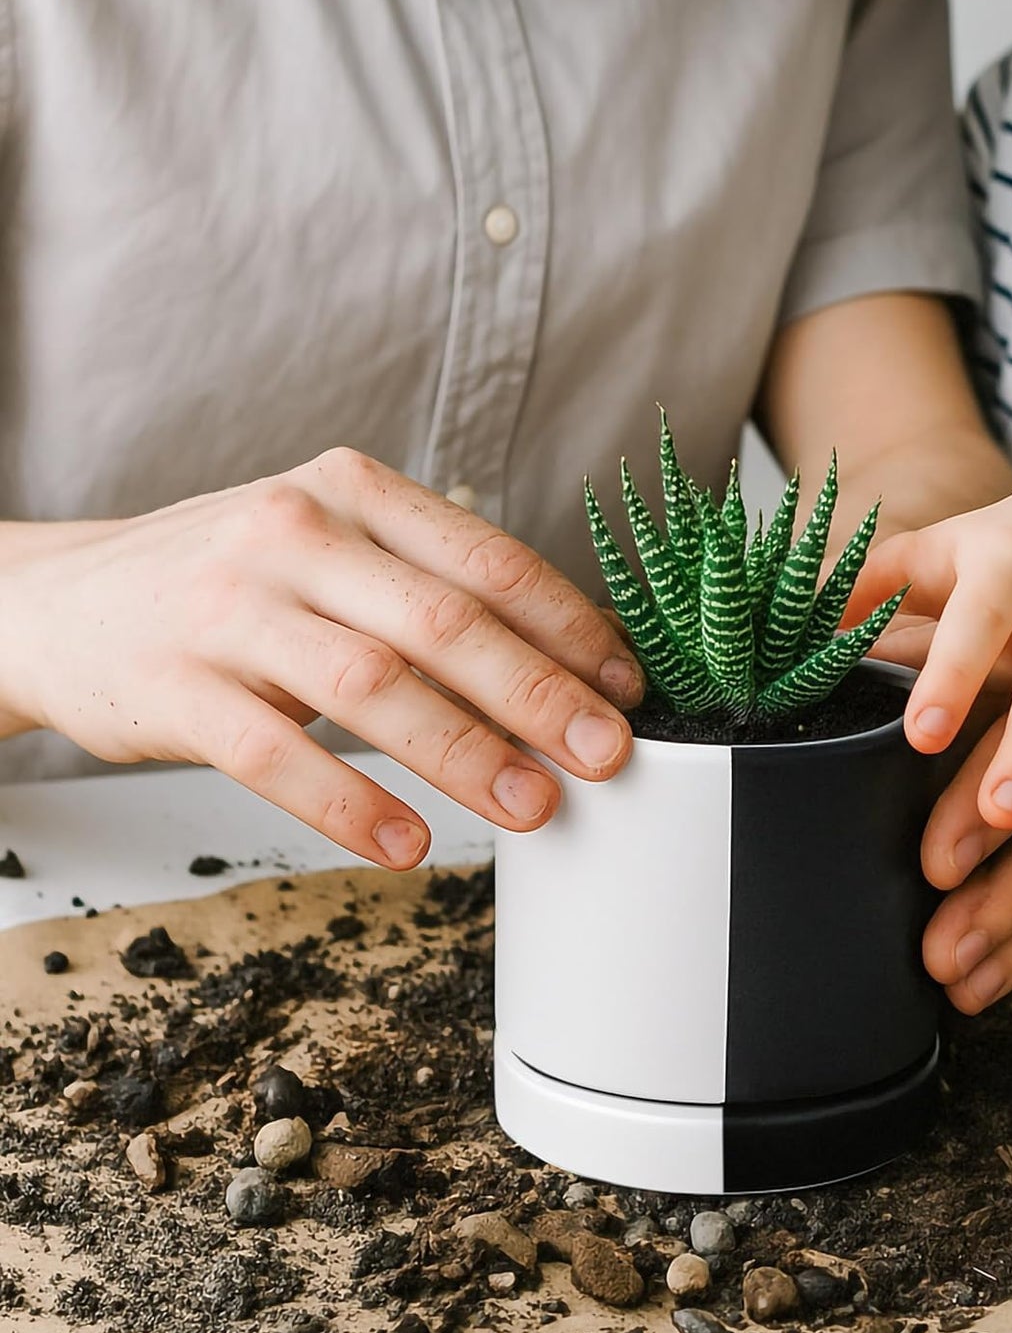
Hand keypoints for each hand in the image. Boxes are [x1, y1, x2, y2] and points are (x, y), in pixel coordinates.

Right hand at [0, 449, 643, 866]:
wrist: (65, 600)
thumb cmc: (229, 580)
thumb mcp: (330, 547)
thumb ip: (429, 587)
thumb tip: (564, 659)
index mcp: (352, 490)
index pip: (487, 559)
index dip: (568, 627)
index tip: (624, 686)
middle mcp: (293, 533)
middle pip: (443, 621)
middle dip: (539, 695)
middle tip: (605, 754)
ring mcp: (228, 608)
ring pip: (371, 686)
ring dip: (464, 754)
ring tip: (530, 806)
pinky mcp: (172, 686)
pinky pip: (273, 754)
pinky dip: (348, 803)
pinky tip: (406, 843)